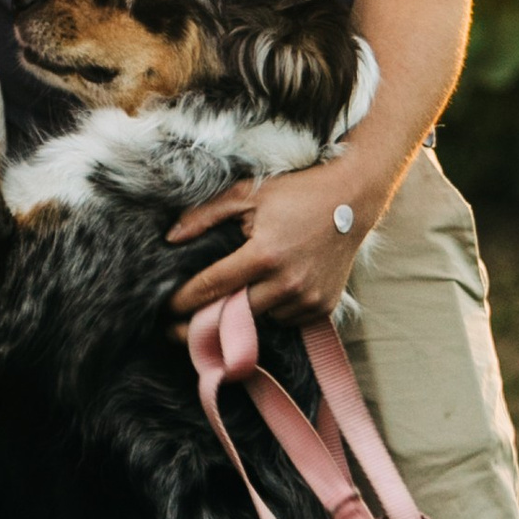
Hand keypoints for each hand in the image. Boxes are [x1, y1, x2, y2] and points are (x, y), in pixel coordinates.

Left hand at [168, 166, 367, 321]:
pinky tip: (270, 291)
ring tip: (232, 299)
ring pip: (260, 320)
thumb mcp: (247, 193)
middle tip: (181, 326)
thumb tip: (170, 239)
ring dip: (244, 313)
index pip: (212, 287)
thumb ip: (204, 214)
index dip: (183, 301)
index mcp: (263, 254)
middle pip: (233, 315)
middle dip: (206, 320)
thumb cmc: (296, 193)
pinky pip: (286, 320)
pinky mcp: (323, 306)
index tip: (165, 309)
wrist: (353, 199)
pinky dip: (273, 310)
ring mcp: (307, 298)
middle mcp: (287, 282)